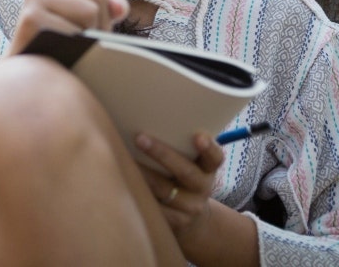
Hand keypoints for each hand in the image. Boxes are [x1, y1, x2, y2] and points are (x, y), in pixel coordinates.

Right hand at [5, 0, 128, 55]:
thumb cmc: (61, 35)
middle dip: (100, 21)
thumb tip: (121, 8)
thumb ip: (109, 6)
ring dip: (90, 34)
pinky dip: (76, 46)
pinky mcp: (32, 17)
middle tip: (83, 37)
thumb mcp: (88, 15)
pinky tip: (63, 50)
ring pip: (91, 10)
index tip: (89, 14)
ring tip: (74, 43)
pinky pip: (75, 30)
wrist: (30, 64)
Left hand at [134, 132, 224, 248]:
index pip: (215, 157)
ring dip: (143, 175)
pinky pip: (155, 210)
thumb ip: (179, 146)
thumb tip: (144, 116)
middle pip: (185, 172)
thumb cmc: (182, 178)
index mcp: (208, 169)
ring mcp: (190, 208)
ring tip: (123, 160)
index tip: (198, 136)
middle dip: (162, 154)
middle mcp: (202, 188)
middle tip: (139, 138)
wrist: (192, 219)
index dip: (208, 147)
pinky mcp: (175, 222)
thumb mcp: (190, 164)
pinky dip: (139, 196)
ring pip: (165, 191)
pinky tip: (124, 184)